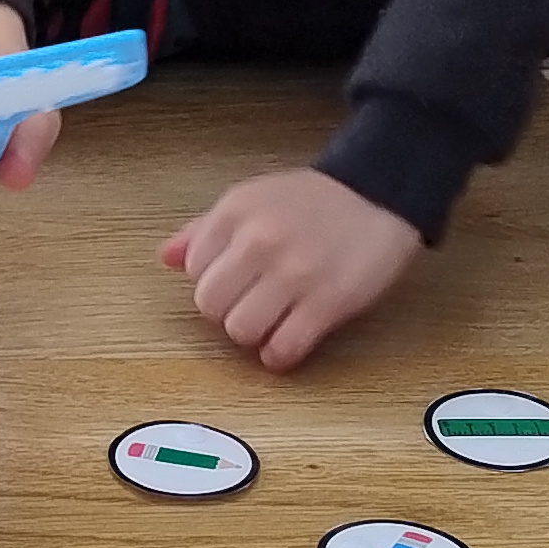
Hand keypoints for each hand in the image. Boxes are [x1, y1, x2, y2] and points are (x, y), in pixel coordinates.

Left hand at [160, 167, 421, 370]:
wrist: (381, 193)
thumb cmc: (315, 201)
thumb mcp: (253, 198)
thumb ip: (206, 228)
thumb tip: (167, 258)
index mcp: (235, 213)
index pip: (192, 271)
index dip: (213, 280)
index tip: (235, 280)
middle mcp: (259, 241)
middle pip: (210, 306)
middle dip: (228, 311)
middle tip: (253, 303)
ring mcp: (294, 274)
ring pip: (240, 331)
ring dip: (254, 334)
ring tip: (273, 321)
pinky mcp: (328, 303)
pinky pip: (282, 349)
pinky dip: (280, 354)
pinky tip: (289, 339)